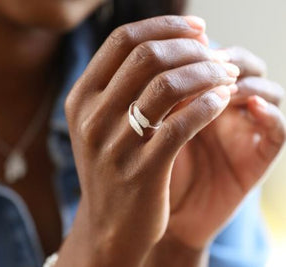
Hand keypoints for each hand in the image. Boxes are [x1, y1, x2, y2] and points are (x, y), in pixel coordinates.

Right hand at [56, 16, 239, 266]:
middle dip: (192, 49)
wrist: (110, 224)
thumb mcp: (105, 123)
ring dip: (207, 74)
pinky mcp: (143, 171)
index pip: (123, 40)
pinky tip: (222, 101)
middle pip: (148, 57)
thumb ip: (127, 85)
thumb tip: (176, 45)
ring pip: (168, 86)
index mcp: (82, 98)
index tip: (198, 28)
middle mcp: (92, 117)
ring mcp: (115, 145)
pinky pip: (183, 125)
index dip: (165, 26)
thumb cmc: (114, 166)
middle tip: (218, 55)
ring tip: (227, 76)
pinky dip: (209, 105)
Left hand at [151, 46, 285, 264]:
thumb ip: (161, 98)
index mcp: (197, 100)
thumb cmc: (148, 170)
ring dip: (247, 83)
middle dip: (226, 62)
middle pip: (240, 66)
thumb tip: (162, 58)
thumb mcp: (153, 129)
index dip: (202, 51)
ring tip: (225, 86)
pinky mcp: (259, 155)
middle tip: (210, 63)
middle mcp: (223, 110)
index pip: (210, 58)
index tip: (186, 50)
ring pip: (264, 91)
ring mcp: (243, 131)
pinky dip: (270, 114)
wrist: (161, 215)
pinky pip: (277, 129)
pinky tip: (251, 107)